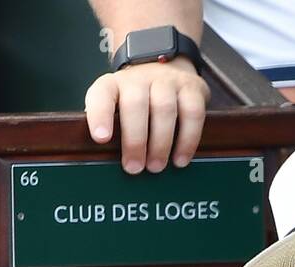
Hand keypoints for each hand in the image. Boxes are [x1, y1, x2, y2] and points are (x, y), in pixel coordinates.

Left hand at [85, 58, 209, 173]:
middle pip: (136, 104)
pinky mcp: (193, 88)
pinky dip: (188, 140)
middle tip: (134, 167)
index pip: (102, 94)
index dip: (100, 115)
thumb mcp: (117, 105)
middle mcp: (139, 78)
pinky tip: (180, 159)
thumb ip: (110, 124)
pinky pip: (193, 114)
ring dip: (161, 143)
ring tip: (156, 166)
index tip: (101, 138)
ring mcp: (168, 81)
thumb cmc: (138, 100)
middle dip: (135, 140)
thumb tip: (105, 154)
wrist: (166, 71)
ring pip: (164, 109)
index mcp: (114, 84)